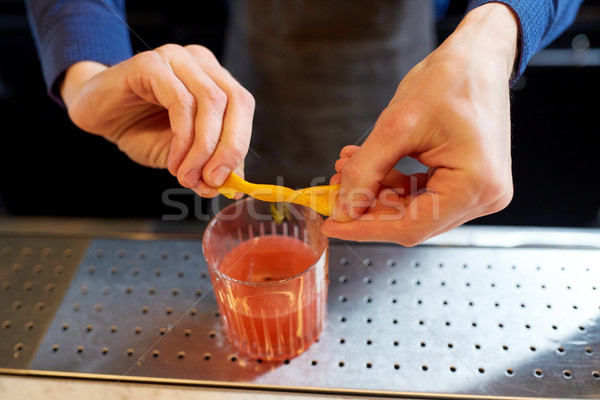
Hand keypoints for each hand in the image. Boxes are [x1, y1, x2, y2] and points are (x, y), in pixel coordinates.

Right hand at [60, 44, 254, 196]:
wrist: (95, 115)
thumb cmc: (140, 130)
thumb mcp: (183, 155)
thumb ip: (209, 165)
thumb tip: (232, 187)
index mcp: (215, 79)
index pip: (242, 106)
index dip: (240, 144)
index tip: (228, 182)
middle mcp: (200, 63)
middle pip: (234, 100)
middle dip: (228, 147)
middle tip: (212, 180)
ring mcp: (176, 58)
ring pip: (210, 101)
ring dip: (203, 147)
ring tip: (187, 176)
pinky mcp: (150, 64)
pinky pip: (179, 101)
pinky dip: (182, 138)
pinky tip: (172, 161)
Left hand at [322, 3, 517, 244]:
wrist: (478, 56)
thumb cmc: (450, 79)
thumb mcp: (396, 126)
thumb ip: (365, 173)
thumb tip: (343, 209)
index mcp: (474, 185)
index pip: (410, 227)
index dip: (365, 228)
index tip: (332, 225)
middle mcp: (485, 196)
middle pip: (412, 222)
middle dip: (368, 205)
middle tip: (335, 189)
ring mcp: (480, 191)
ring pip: (415, 210)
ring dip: (379, 193)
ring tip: (350, 167)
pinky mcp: (471, 183)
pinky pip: (426, 195)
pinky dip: (396, 185)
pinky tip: (373, 166)